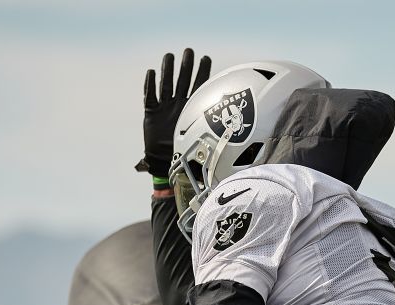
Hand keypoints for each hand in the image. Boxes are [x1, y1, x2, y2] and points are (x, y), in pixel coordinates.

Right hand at [135, 48, 211, 178]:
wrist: (167, 163)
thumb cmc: (187, 154)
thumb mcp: (205, 141)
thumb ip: (219, 134)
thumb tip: (244, 129)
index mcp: (192, 109)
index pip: (199, 86)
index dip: (202, 72)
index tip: (206, 58)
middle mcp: (179, 104)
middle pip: (182, 81)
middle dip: (186, 67)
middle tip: (189, 51)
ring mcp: (165, 108)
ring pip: (166, 85)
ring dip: (167, 71)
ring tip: (169, 57)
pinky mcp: (151, 113)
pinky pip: (150, 96)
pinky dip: (150, 85)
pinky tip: (151, 72)